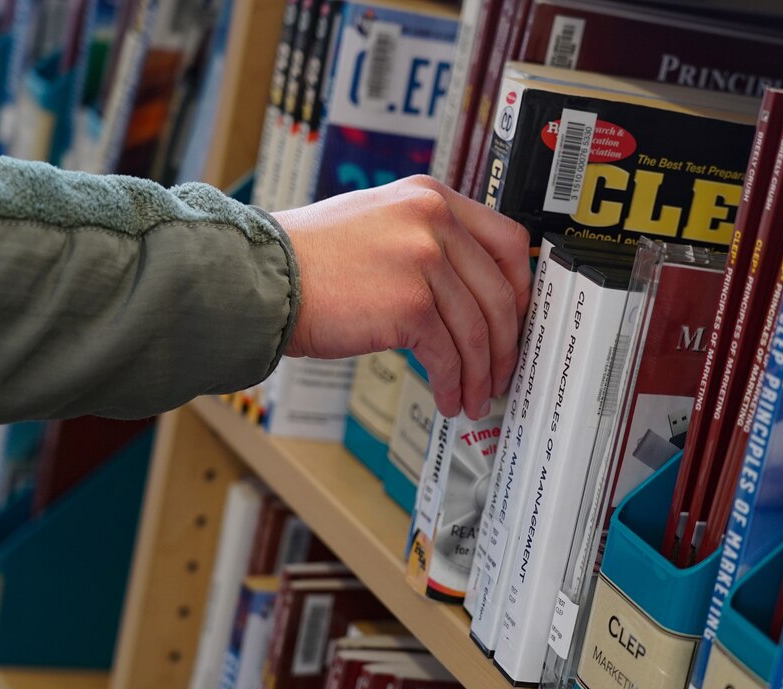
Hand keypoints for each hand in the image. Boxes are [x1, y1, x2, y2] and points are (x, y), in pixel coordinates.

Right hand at [274, 176, 530, 420]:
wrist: (261, 278)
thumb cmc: (309, 260)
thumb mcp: (379, 224)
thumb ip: (428, 242)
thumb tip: (470, 292)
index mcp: (430, 197)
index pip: (506, 240)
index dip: (521, 289)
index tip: (517, 320)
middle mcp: (433, 220)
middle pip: (500, 292)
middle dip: (505, 344)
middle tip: (500, 371)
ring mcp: (423, 259)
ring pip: (478, 329)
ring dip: (480, 373)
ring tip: (475, 397)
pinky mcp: (410, 303)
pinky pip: (450, 353)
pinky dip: (454, 383)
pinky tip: (449, 398)